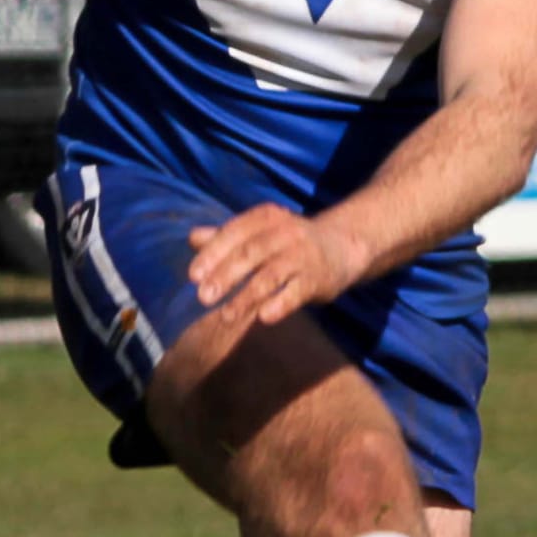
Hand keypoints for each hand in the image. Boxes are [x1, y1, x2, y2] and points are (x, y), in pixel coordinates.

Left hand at [188, 204, 360, 327]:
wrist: (343, 245)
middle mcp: (284, 232)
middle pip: (250, 253)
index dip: (213, 254)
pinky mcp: (317, 279)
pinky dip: (280, 304)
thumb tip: (193, 238)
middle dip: (225, 275)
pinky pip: (297, 292)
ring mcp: (303, 255)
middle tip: (203, 297)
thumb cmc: (290, 241)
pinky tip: (263, 318)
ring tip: (225, 316)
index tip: (193, 276)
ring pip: (271, 275)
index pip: (235, 233)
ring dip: (246, 296)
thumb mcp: (260, 232)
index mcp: (265, 218)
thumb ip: (226, 236)